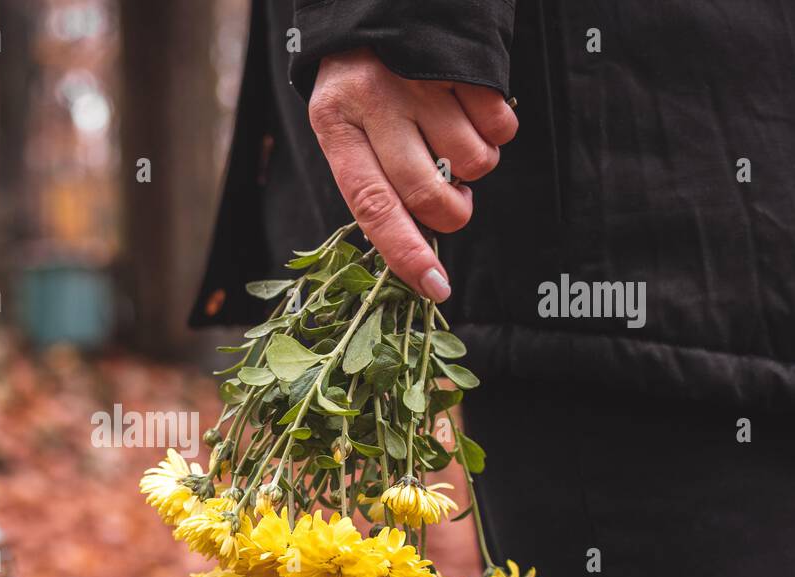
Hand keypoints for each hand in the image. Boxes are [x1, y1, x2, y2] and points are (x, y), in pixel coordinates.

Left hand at [308, 48, 517, 301]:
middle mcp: (375, 103)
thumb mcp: (346, 126)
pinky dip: (497, 131)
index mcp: (335, 126)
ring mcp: (420, 80)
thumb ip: (372, 179)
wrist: (380, 6)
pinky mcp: (461, 62)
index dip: (404, 251)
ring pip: (472, 161)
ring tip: (455, 142)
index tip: (434, 288)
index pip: (371, 206)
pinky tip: (471, 111)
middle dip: (452, 214)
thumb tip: (413, 245)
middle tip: (454, 205)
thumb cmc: (362, 85)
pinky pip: (500, 125)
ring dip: (476, 168)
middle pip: (427, 192)